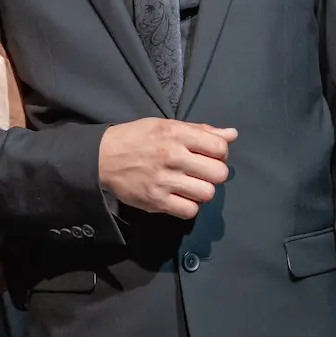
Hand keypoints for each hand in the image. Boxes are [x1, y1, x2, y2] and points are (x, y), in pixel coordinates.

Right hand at [97, 119, 236, 218]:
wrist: (103, 157)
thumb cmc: (137, 138)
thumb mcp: (167, 125)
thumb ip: (200, 130)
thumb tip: (232, 135)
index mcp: (176, 133)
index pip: (220, 147)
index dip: (220, 152)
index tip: (209, 154)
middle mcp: (172, 156)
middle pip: (218, 173)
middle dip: (214, 173)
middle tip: (201, 171)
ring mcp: (164, 180)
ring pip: (207, 193)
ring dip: (202, 190)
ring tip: (190, 185)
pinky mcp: (156, 201)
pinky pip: (190, 210)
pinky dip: (189, 206)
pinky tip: (180, 196)